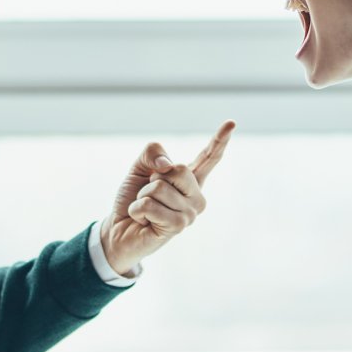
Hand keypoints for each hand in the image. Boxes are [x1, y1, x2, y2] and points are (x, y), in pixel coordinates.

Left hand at [100, 120, 234, 274]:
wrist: (119, 229)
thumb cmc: (133, 198)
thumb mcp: (139, 167)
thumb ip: (153, 153)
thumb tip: (167, 167)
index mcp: (190, 179)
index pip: (209, 157)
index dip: (220, 140)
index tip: (231, 122)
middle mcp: (196, 196)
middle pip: (179, 169)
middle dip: (154, 178)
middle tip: (149, 195)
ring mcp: (190, 213)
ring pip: (159, 188)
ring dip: (142, 197)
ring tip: (145, 210)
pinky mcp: (178, 226)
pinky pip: (150, 205)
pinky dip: (137, 209)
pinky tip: (142, 220)